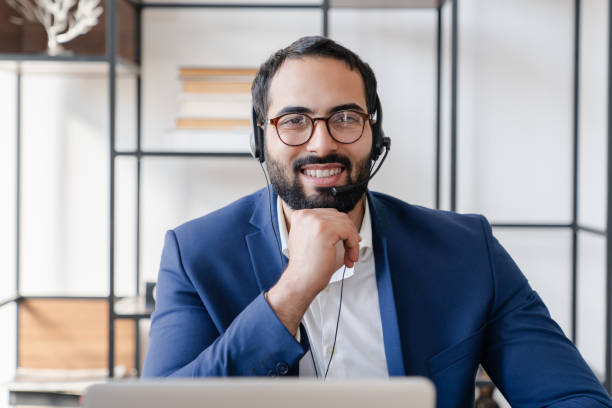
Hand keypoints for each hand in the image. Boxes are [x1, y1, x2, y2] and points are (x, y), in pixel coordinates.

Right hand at [266, 208, 360, 334]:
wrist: (301, 281)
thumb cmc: (308, 266)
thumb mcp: (312, 241)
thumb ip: (324, 230)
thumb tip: (350, 227)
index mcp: (300, 216)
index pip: (329, 214)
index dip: (342, 228)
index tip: (349, 241)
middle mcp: (306, 214)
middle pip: (339, 217)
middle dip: (349, 234)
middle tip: (352, 251)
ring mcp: (315, 220)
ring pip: (346, 224)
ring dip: (352, 242)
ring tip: (350, 258)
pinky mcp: (325, 229)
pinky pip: (348, 232)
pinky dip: (353, 246)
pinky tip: (350, 259)